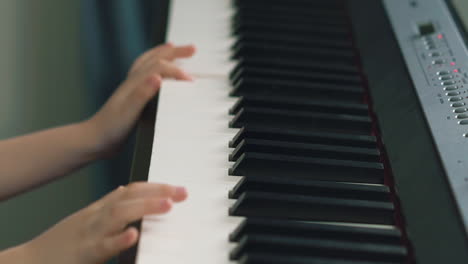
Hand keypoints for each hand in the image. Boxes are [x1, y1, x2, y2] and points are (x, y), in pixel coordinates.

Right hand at [23, 182, 187, 263]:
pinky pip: (103, 246)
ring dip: (144, 207)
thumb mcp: (88, 219)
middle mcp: (97, 216)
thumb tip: (125, 189)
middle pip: (129, 197)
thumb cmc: (63, 242)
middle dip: (158, 192)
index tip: (179, 189)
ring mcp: (90, 233)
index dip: (156, 186)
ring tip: (167, 205)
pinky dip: (119, 239)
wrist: (31, 260)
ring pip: (118, 214)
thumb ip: (108, 205)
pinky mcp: (85, 253)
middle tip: (183, 193)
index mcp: (100, 209)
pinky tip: (134, 235)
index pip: (131, 189)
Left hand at [84, 43, 195, 157]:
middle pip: (155, 59)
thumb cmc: (111, 129)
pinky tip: (160, 72)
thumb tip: (158, 77)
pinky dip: (155, 66)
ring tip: (174, 48)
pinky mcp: (133, 96)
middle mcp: (133, 82)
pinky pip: (146, 74)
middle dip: (175, 52)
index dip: (177, 71)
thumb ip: (142, 94)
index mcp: (134, 84)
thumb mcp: (128, 114)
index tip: (191, 81)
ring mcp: (132, 88)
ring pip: (149, 63)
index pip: (159, 68)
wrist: (95, 140)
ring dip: (164, 54)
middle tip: (193, 49)